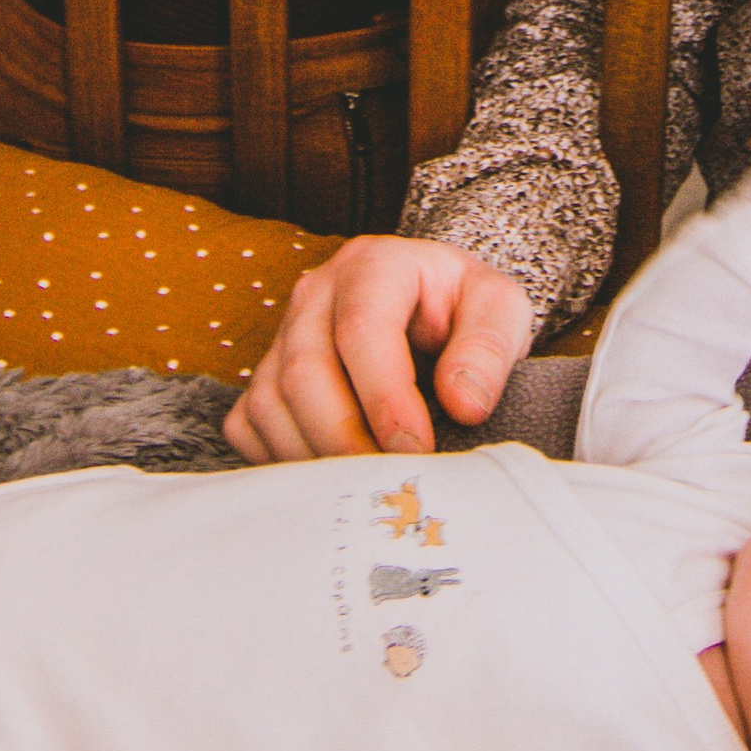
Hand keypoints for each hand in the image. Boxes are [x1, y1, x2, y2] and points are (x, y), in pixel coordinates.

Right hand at [224, 234, 537, 461]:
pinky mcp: (265, 372)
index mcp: (373, 266)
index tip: (418, 449)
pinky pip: (249, 424)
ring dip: (316, 456)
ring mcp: (282, 333)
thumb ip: (487, 350)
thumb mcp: (500, 310)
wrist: (433, 307)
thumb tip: (464, 404)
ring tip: (366, 484)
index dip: (386, 399)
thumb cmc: (464, 309)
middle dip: (348, 440)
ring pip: (271, 402)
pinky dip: (283, 458)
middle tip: (390, 481)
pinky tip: (329, 475)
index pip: (362, 330)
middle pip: (305, 372)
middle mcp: (315, 293)